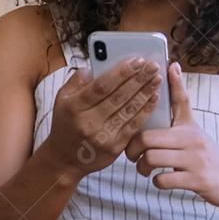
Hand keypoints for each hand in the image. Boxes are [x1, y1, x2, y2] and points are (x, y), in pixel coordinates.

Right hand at [40, 56, 162, 178]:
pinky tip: (154, 98)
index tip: (137, 60)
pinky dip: (145, 111)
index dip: (121, 72)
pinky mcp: (114, 147)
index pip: (101, 86)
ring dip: (145, 93)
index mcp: (73, 106)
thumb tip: (95, 66)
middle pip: (118, 96)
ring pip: (128, 110)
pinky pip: (133, 126)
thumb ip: (77, 81)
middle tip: (153, 66)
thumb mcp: (62, 99)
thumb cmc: (65, 124)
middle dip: (138, 79)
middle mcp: (87, 121)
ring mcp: (102, 136)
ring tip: (157, 78)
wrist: (64, 159)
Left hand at [123, 62, 218, 210]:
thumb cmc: (206, 155)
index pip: (180, 100)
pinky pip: (164, 179)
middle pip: (148, 137)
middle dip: (132, 149)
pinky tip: (160, 180)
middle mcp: (192, 139)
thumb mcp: (194, 130)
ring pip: (152, 158)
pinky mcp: (198, 180)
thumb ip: (180, 106)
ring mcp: (196, 159)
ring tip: (144, 169)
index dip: (172, 84)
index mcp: (188, 126)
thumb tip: (171, 68)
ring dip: (142, 167)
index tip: (164, 71)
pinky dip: (157, 182)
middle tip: (132, 156)